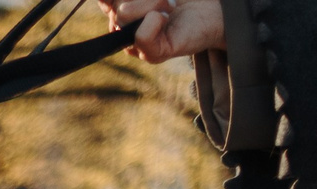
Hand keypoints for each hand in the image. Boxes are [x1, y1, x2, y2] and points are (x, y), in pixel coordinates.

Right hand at [102, 0, 226, 61]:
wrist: (212, 9)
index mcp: (120, 13)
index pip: (105, 1)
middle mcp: (124, 31)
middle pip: (116, 6)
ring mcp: (135, 46)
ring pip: (125, 15)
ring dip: (154, 2)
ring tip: (169, 7)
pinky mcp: (151, 55)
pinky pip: (141, 35)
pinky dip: (156, 20)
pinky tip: (166, 19)